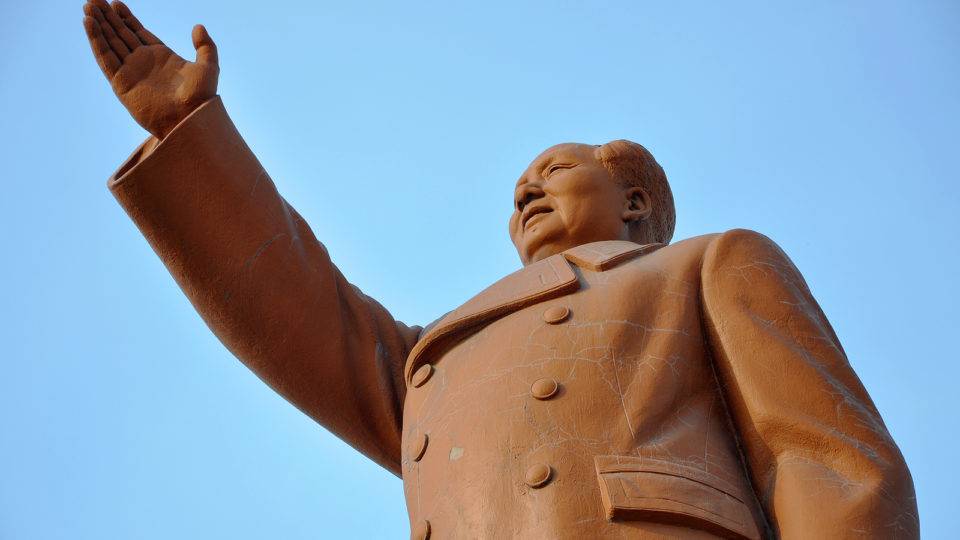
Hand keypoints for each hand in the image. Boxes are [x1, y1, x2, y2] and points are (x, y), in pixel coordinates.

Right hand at [83, 0, 218, 138]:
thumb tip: (199, 26)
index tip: (115, 2)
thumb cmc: (201, 97)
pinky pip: (105, 57)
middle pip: (121, 34)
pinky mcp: (120, 82)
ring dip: (98, 25)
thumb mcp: (208, 67)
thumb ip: (205, 46)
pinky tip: (89, 23)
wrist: (189, 118)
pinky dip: (96, 40)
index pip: (138, 32)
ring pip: (110, 43)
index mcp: (161, 56)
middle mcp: (143, 62)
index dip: (126, 18)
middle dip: (108, 17)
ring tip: (89, 5)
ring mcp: (130, 71)